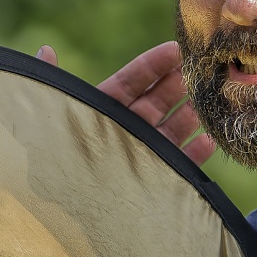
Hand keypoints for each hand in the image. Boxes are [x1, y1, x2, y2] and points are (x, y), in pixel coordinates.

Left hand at [36, 42, 215, 165]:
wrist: (50, 209)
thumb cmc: (46, 156)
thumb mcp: (46, 113)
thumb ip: (47, 80)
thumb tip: (46, 48)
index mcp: (99, 108)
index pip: (130, 80)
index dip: (153, 64)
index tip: (175, 48)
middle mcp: (121, 128)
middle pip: (156, 100)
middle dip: (178, 82)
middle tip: (200, 67)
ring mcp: (136, 153)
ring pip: (170, 128)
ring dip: (190, 113)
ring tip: (209, 99)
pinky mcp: (148, 180)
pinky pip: (176, 164)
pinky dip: (194, 153)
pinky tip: (210, 141)